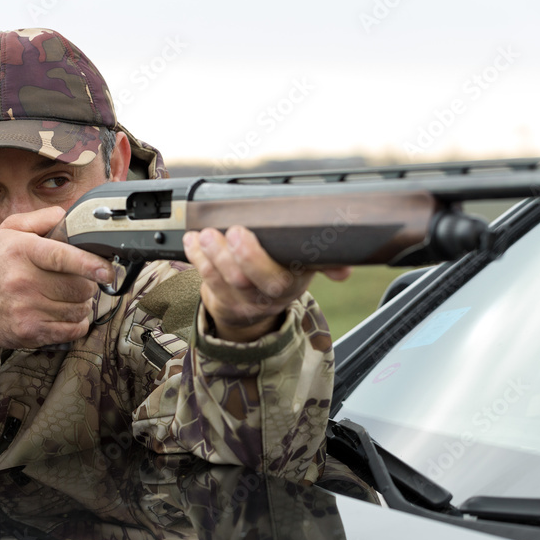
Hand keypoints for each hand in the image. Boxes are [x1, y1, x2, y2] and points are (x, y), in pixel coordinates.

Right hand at [0, 207, 114, 348]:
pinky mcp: (30, 332)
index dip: (90, 264)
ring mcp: (26, 309)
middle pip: (79, 287)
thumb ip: (41, 219)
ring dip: (81, 304)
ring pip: (79, 309)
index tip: (107, 270)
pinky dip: (76, 323)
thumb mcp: (10, 230)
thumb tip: (69, 216)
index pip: (62, 257)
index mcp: (22, 251)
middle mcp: (23, 281)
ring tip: (66, 296)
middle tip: (76, 280)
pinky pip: (72, 330)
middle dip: (87, 283)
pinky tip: (64, 314)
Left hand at [183, 226, 350, 342]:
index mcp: (293, 282)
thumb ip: (324, 261)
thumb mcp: (306, 266)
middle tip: (224, 231)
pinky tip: (193, 242)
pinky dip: (198, 260)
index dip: (256, 258)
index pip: (278, 277)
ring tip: (205, 235)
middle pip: (248, 281)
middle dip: (232, 255)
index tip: (241, 232)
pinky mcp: (224, 304)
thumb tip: (346, 269)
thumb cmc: (281, 272)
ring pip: (225, 282)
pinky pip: (208, 283)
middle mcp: (269, 297)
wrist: (258, 307)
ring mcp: (245, 303)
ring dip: (212, 256)